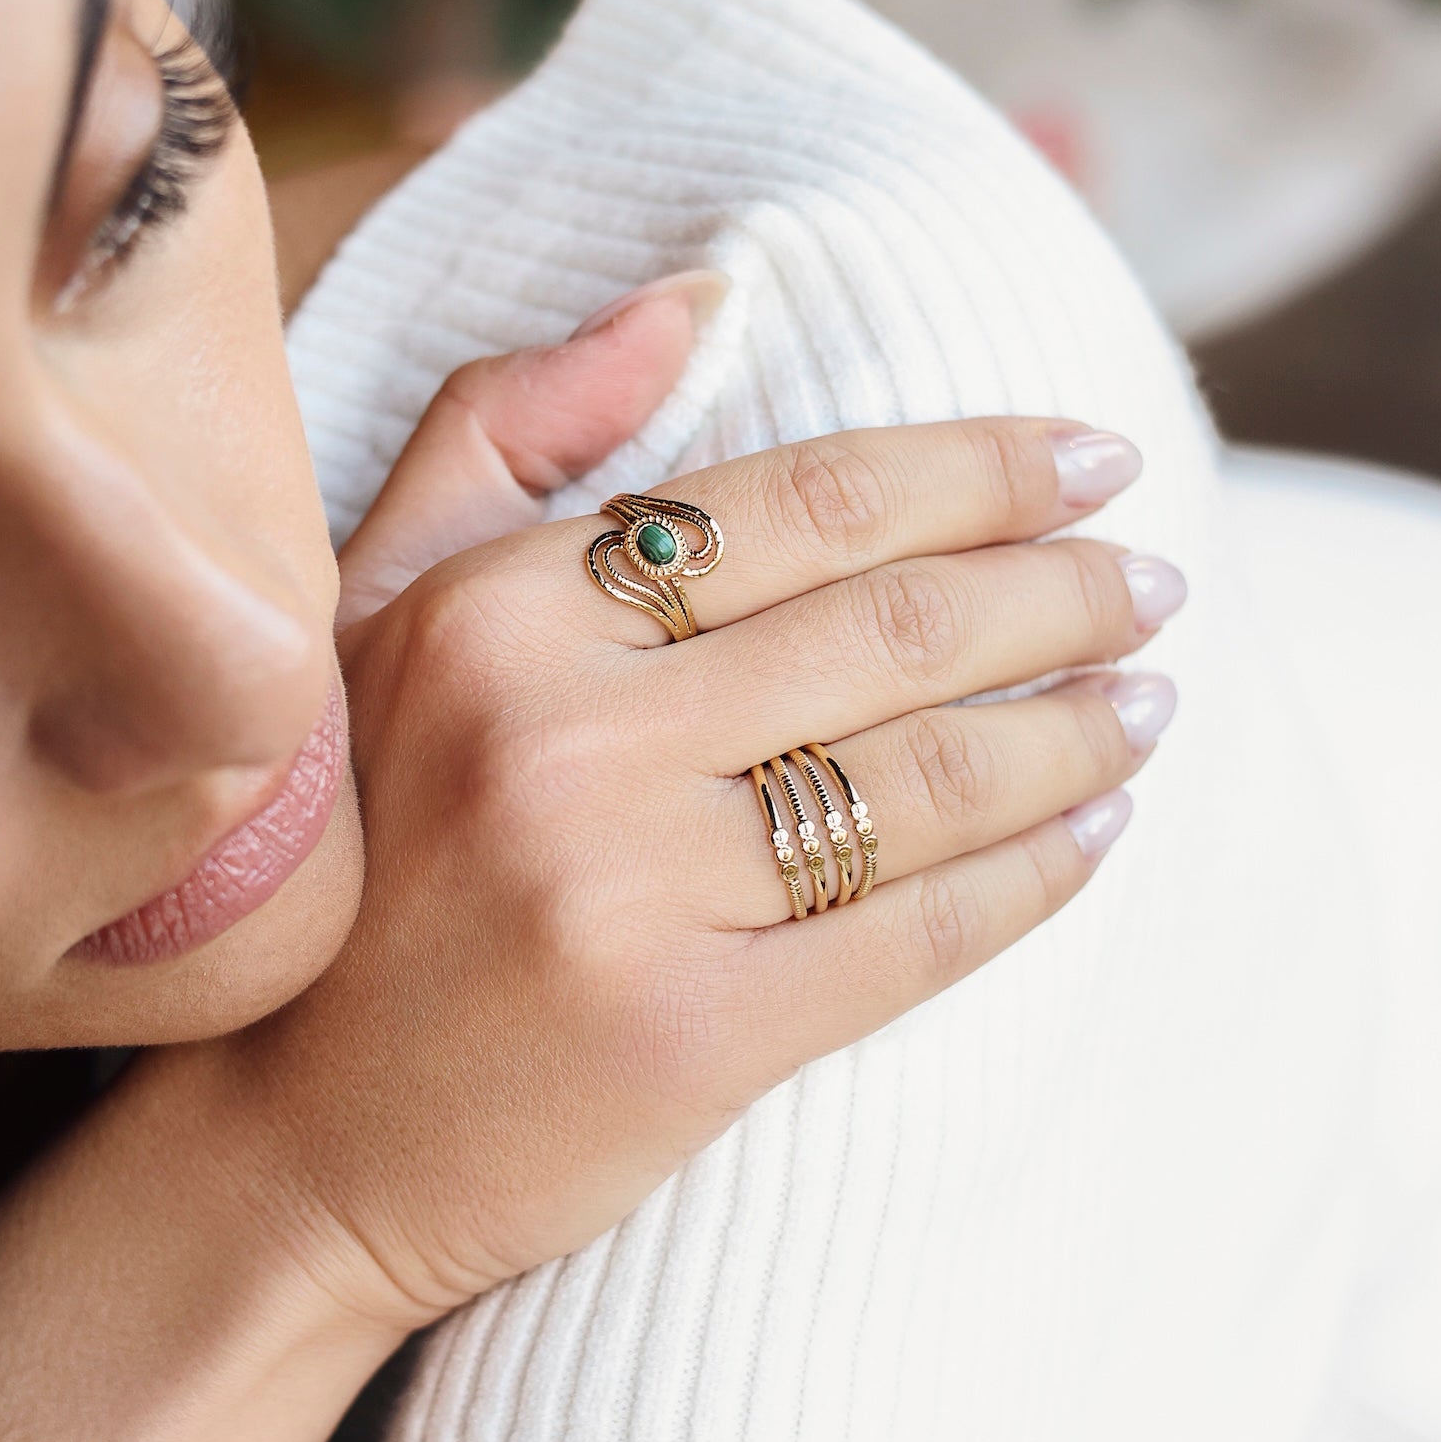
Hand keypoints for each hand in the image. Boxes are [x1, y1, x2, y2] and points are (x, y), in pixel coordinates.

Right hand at [226, 292, 1181, 1329]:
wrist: (286, 1146)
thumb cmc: (346, 868)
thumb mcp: (366, 615)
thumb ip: (502, 434)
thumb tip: (694, 294)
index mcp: (495, 611)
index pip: (799, 501)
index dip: (976, 467)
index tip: (1089, 455)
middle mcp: (562, 735)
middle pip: (893, 626)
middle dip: (1063, 587)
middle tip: (1154, 577)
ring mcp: (627, 890)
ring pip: (925, 776)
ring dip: (1074, 727)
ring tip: (1150, 698)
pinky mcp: (689, 1037)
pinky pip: (915, 931)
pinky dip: (1033, 875)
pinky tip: (1097, 833)